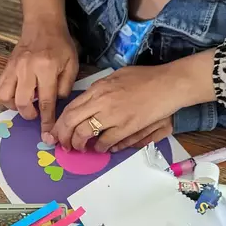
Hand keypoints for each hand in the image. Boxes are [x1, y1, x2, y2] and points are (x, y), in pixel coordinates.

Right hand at [0, 16, 78, 135]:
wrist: (42, 25)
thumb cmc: (60, 45)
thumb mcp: (72, 64)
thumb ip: (65, 86)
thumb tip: (55, 104)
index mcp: (47, 68)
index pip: (46, 101)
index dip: (47, 120)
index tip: (47, 133)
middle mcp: (27, 69)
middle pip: (22, 102)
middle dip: (29, 115)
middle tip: (36, 114)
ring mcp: (14, 68)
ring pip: (5, 97)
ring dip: (15, 107)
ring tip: (25, 105)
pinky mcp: (6, 67)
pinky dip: (6, 97)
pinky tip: (17, 96)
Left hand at [46, 64, 183, 152]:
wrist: (169, 84)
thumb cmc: (145, 78)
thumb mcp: (116, 76)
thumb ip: (101, 89)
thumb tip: (90, 101)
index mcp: (98, 88)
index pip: (71, 108)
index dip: (60, 123)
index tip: (56, 133)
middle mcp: (101, 101)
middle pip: (71, 121)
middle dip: (63, 136)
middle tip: (63, 145)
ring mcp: (113, 114)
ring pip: (84, 133)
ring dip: (79, 144)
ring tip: (80, 148)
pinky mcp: (126, 126)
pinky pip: (106, 141)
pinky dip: (100, 148)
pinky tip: (100, 149)